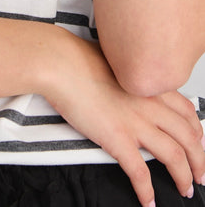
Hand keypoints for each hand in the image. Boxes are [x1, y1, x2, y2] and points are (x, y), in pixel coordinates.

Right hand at [41, 34, 204, 206]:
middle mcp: (149, 104)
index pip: (186, 111)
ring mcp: (136, 122)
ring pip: (175, 156)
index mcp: (149, 85)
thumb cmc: (79, 59)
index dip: (197, 131)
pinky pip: (140, 172)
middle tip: (201, 174)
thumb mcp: (116, 61)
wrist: (61, 64)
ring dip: (184, 177)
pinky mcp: (118, 139)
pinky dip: (147, 191)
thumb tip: (128, 85)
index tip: (198, 142)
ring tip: (185, 189)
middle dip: (199, 160)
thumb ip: (130, 77)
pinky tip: (148, 201)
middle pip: (189, 137)